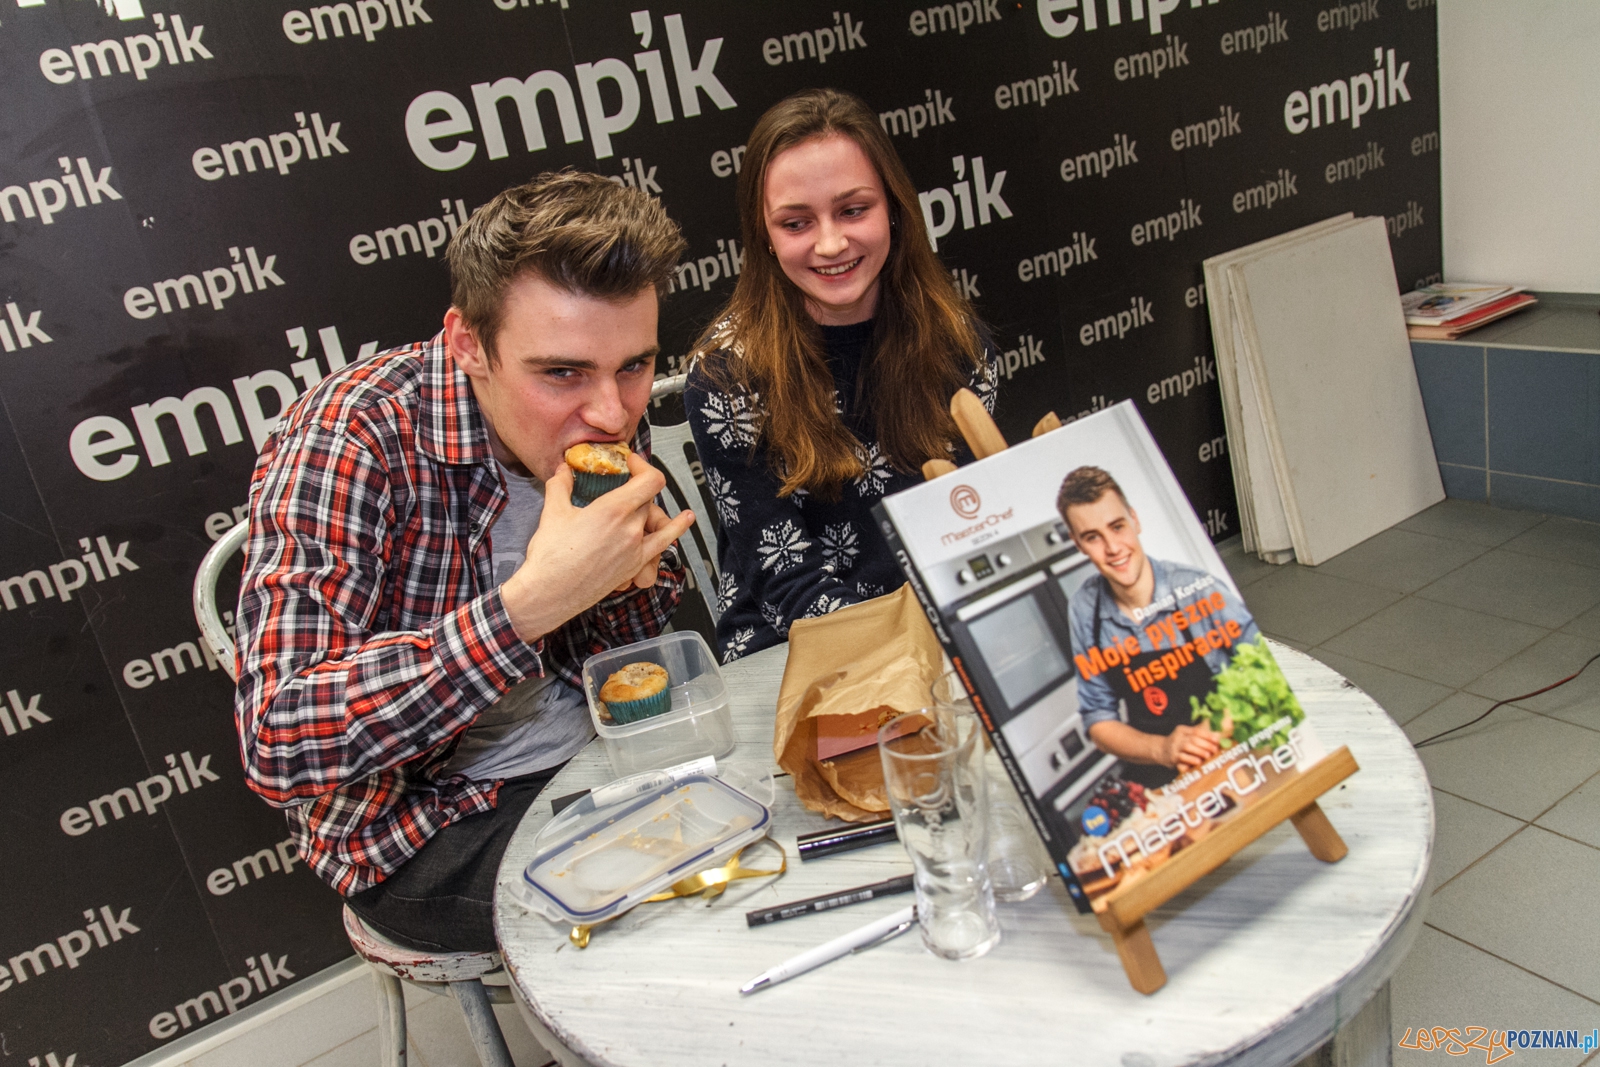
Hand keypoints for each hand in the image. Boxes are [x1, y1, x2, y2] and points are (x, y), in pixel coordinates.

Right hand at [502, 451, 694, 642]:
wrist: (549, 594)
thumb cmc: (550, 558)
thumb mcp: (552, 513)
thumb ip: (560, 485)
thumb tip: (562, 471)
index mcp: (613, 509)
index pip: (650, 479)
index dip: (643, 465)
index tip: (631, 463)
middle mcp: (631, 528)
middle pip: (649, 499)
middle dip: (637, 487)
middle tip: (622, 485)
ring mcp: (636, 549)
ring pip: (657, 520)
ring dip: (654, 507)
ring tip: (653, 498)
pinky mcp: (634, 566)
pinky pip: (662, 545)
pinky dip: (676, 530)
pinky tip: (685, 519)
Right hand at [1159, 723, 1222, 770]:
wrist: (1160, 750)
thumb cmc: (1178, 743)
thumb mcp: (1186, 735)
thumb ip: (1199, 734)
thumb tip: (1218, 735)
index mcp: (1182, 730)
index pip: (1196, 731)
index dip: (1207, 735)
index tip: (1217, 740)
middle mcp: (1177, 737)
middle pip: (1193, 739)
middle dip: (1206, 744)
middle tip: (1215, 750)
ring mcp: (1174, 747)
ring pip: (1187, 747)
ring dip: (1199, 751)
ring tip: (1208, 756)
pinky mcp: (1172, 757)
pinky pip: (1182, 758)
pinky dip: (1191, 759)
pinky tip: (1198, 762)